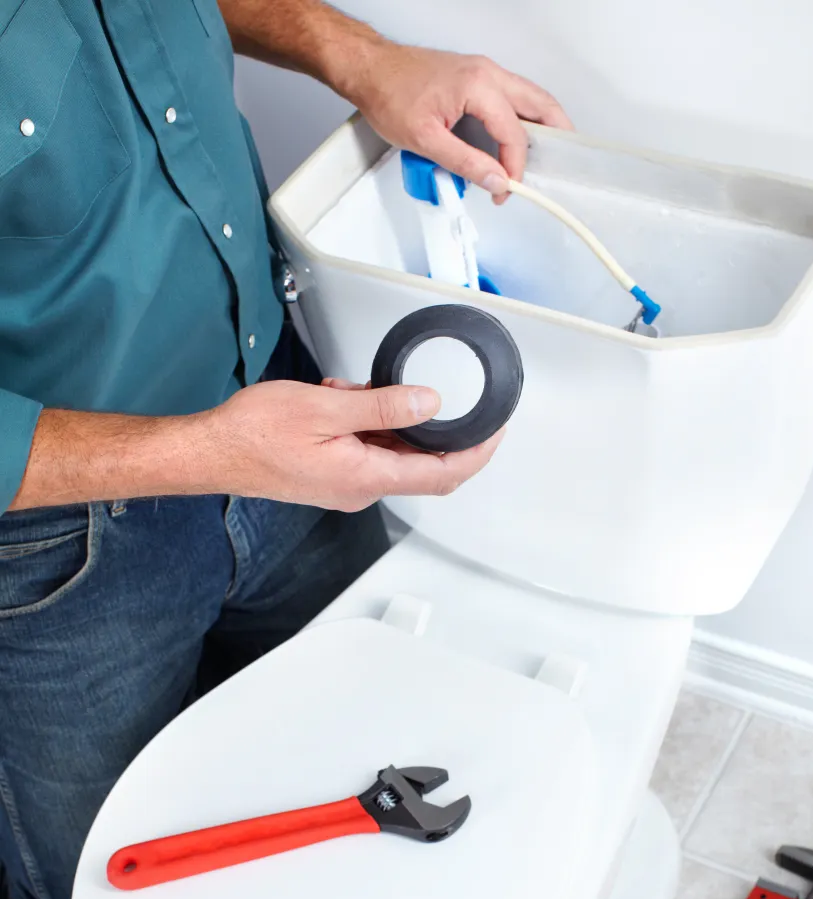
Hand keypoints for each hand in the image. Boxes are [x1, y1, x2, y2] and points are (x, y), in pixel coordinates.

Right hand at [201, 376, 503, 510]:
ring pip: (392, 452)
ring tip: (359, 390)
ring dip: (390, 419)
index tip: (496, 430)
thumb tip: (429, 404)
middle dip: (432, 427)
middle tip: (438, 395)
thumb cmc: (254, 434)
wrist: (212, 452)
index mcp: (366, 477)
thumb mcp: (327, 407)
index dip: (477, 453)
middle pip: (422, 464)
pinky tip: (343, 399)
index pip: (443, 473)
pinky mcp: (333, 474)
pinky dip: (366, 422)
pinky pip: (367, 449)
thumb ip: (384, 407)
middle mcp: (361, 489)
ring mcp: (346, 484)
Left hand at [346, 46, 572, 202]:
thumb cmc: (390, 94)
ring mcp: (483, 71)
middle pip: (538, 103)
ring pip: (528, 96)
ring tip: (544, 153)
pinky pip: (511, 95)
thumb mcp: (426, 140)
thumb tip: (495, 180)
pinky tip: (517, 135)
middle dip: (554, 135)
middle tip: (561, 162)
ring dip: (539, 125)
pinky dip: (521, 116)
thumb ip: (465, 163)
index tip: (505, 189)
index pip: (512, 133)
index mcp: (478, 86)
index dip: (514, 167)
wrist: (371, 70)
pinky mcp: (475, 75)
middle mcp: (486, 73)